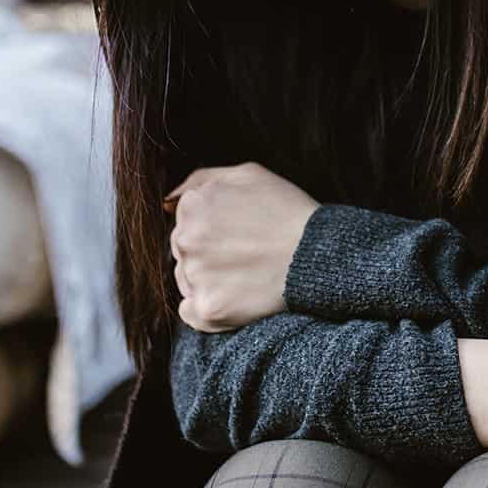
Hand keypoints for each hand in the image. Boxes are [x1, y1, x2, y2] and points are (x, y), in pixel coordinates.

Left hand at [163, 162, 318, 332]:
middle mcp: (187, 239)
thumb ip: (201, 180)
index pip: (185, 221)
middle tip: (246, 255)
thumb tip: (167, 203)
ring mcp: (196, 276)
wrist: (320, 254)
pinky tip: (235, 297)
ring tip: (246, 274)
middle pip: (182, 251)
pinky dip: (208, 309)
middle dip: (208, 254)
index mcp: (193, 205)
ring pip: (186, 280)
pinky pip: (190, 313)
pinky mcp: (208, 309)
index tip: (240, 234)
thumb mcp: (248, 174)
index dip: (214, 228)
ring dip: (208, 280)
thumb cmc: (288, 210)